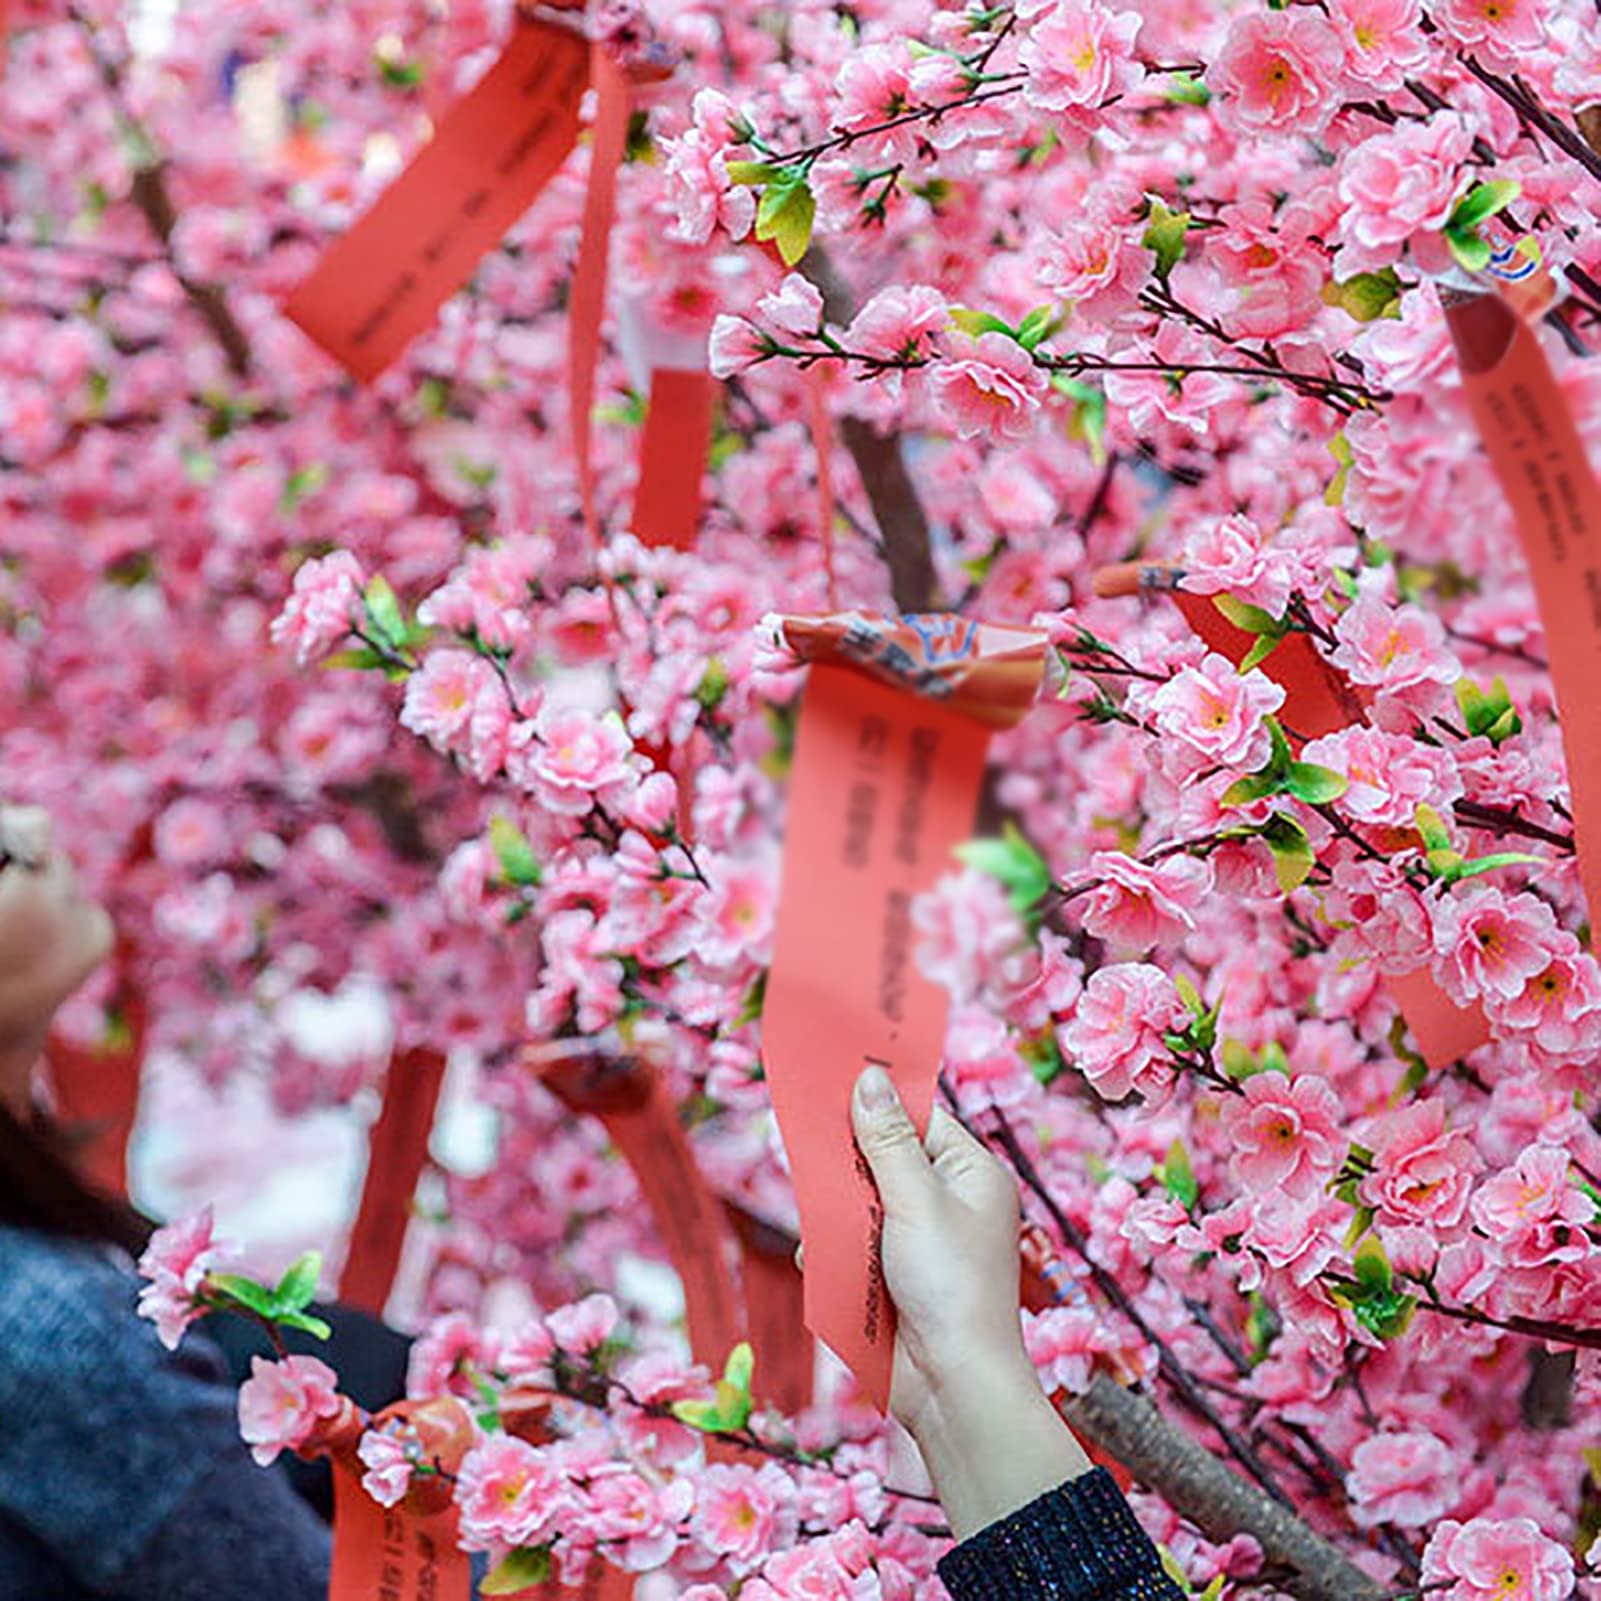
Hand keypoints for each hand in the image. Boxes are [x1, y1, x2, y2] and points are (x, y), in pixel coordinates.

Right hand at [850, 1065, 1091, 1539]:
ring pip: (861, 1202)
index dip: (879, 1100)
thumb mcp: (916, 1200)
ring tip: (813, 1211)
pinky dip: (832, 1248)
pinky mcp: (890, 1277)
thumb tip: (869, 1079)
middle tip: (807, 1140)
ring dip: (836, 1209)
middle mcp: (946, 1202)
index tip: (833, 1076)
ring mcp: (917, 1241)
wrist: (952, 1387)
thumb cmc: (952, 1286)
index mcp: (970, 1174)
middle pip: (884, 1157)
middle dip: (848, 1159)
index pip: (921, 1118)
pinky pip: (851, 1245)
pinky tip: (812, 1254)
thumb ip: (887, 1140)